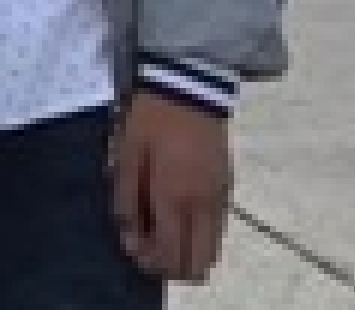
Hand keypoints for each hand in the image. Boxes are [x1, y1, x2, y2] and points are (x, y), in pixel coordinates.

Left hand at [109, 91, 231, 282]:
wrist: (189, 87)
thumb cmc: (150, 118)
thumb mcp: (126, 152)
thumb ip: (126, 197)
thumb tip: (129, 235)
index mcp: (174, 198)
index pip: (168, 255)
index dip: (147, 261)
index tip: (131, 245)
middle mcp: (202, 208)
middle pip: (198, 266)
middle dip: (172, 268)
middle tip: (148, 246)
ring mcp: (221, 201)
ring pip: (212, 252)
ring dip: (187, 253)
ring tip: (161, 229)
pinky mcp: (228, 190)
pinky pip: (217, 231)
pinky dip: (198, 236)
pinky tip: (177, 213)